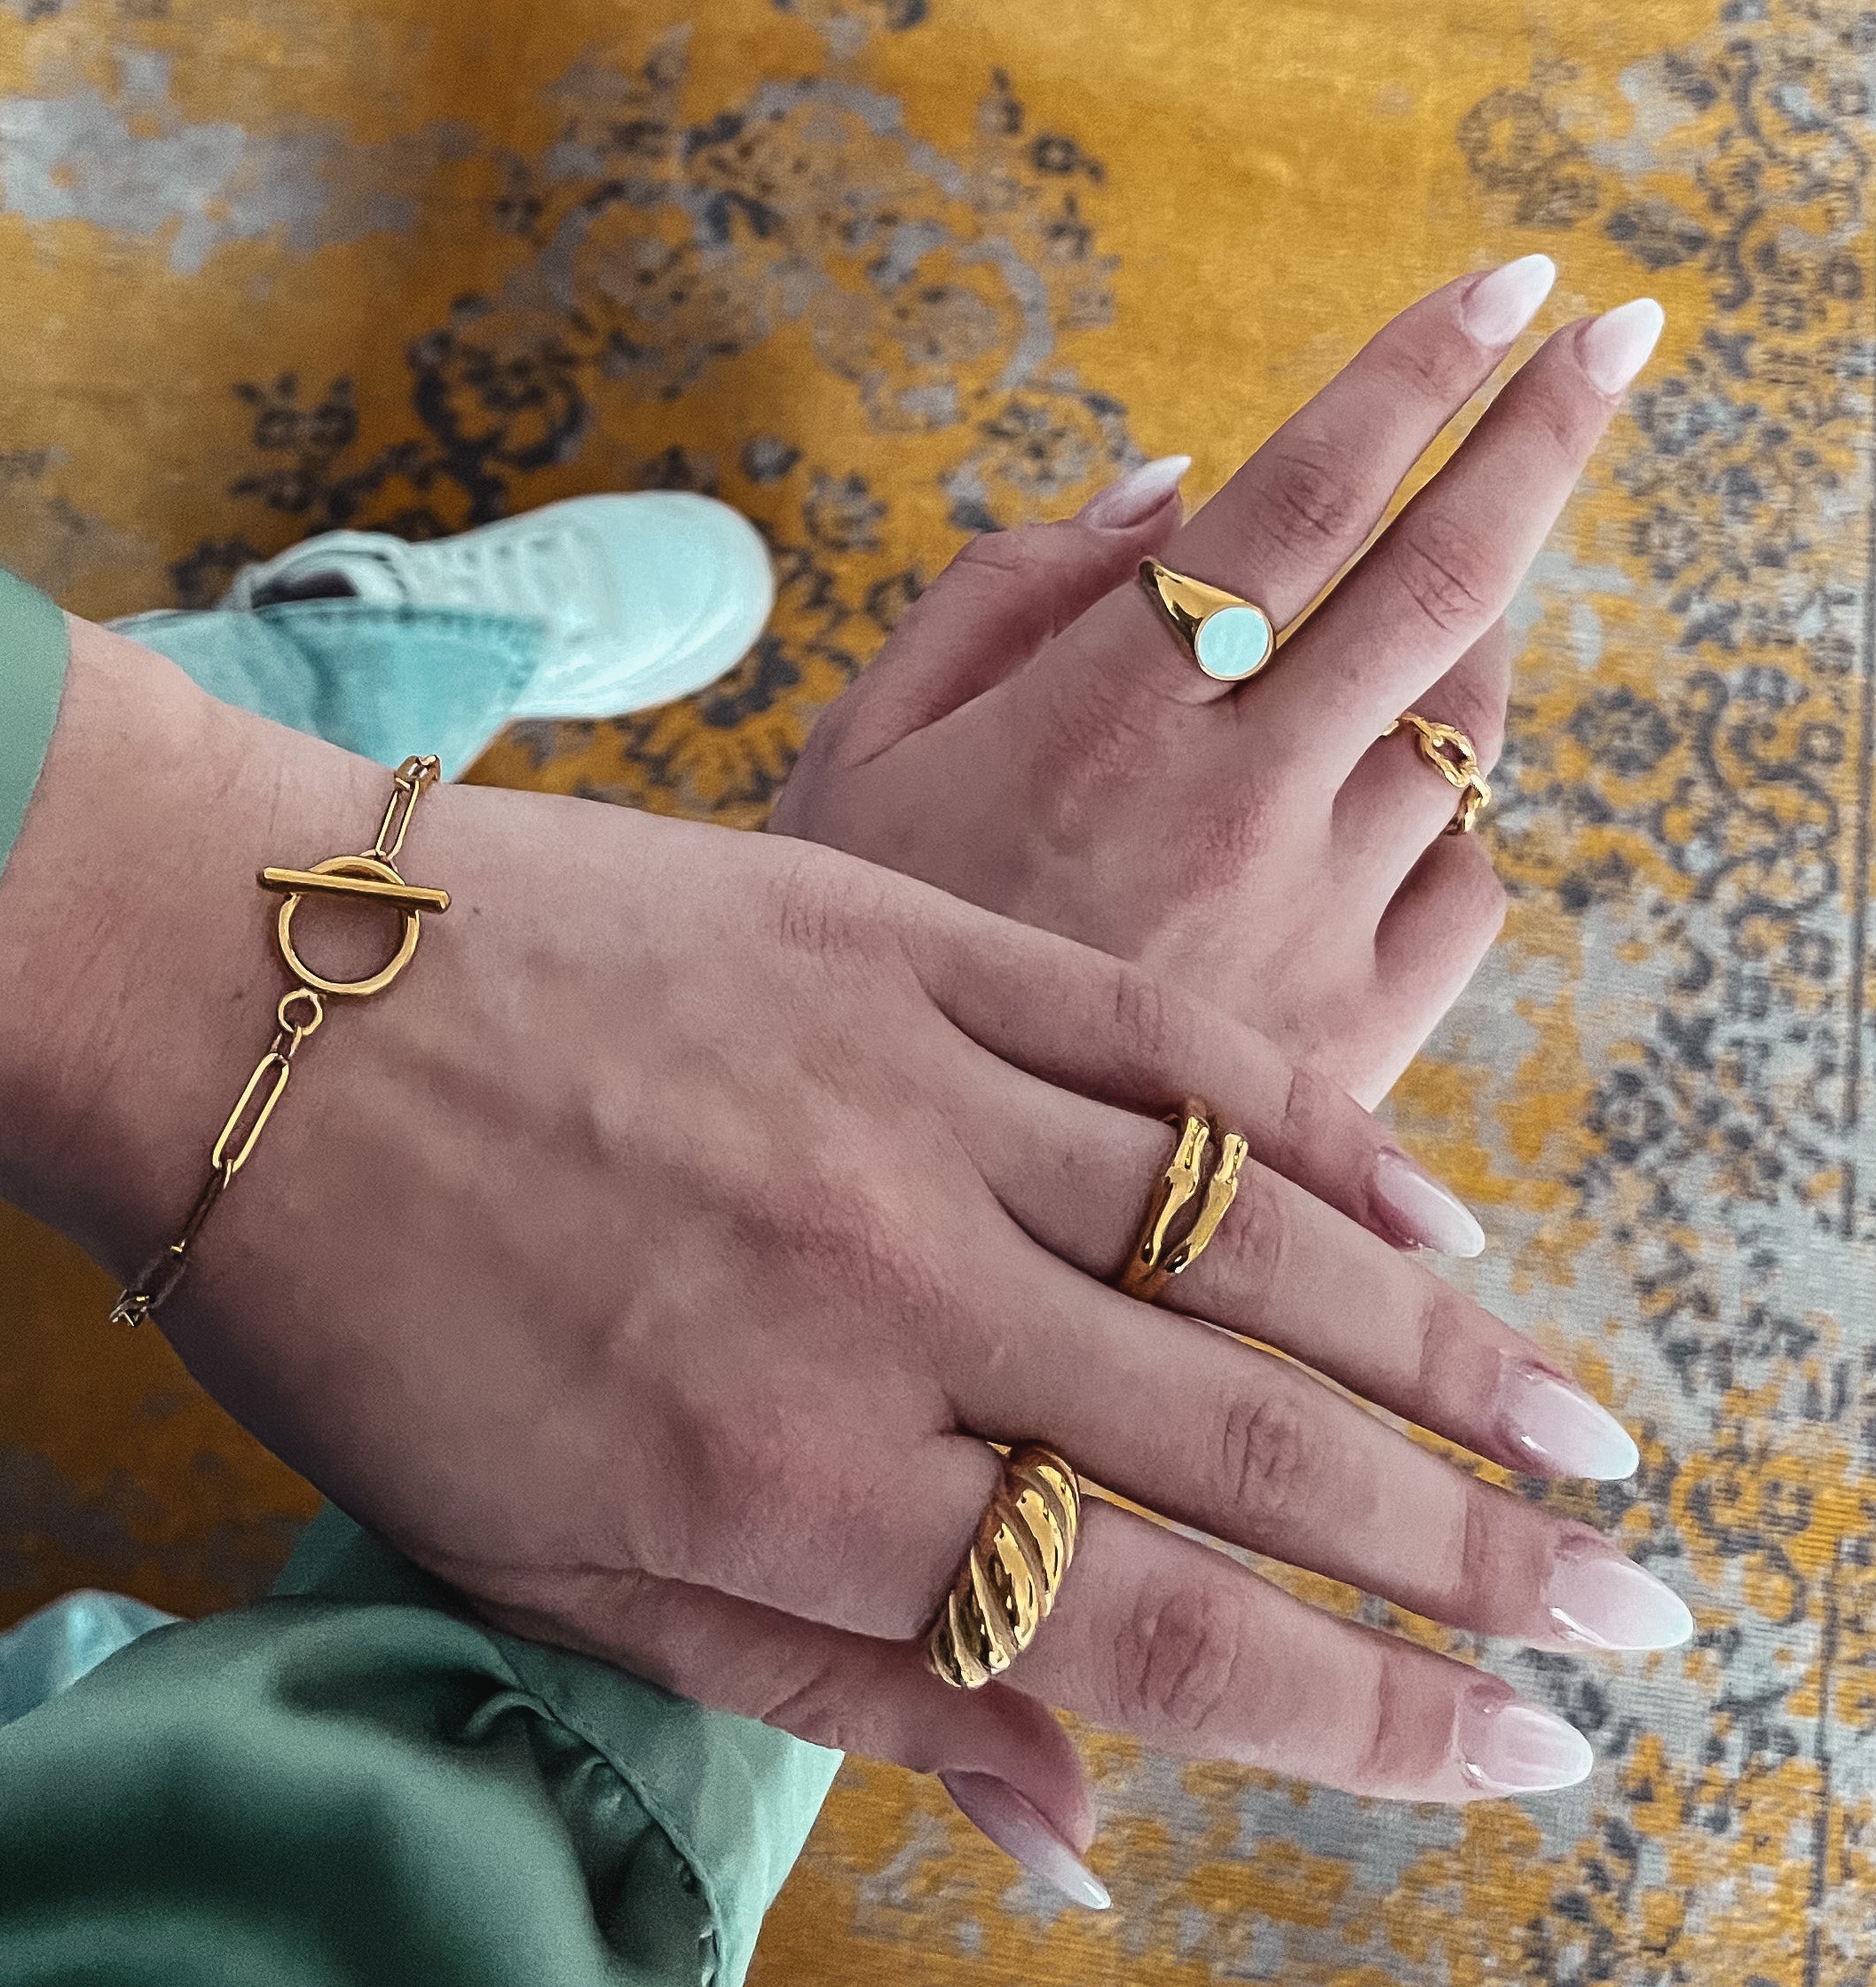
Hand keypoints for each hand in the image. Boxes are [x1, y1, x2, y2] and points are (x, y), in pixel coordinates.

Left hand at [0, 622, 1678, 1889]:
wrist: (245, 1003)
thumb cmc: (370, 1311)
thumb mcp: (548, 1573)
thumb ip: (833, 1694)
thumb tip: (1076, 1834)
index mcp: (788, 1485)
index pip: (1157, 1632)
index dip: (1372, 1709)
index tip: (1528, 1740)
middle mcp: (884, 1297)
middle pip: (1251, 1445)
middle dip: (1472, 1542)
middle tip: (1631, 1596)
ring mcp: (907, 1097)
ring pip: (1245, 1241)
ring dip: (1442, 1346)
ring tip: (1580, 1427)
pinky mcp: (899, 943)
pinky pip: (1160, 1048)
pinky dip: (1313, 1137)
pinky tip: (1425, 1207)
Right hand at [770, 257, 1662, 1106]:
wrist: (893, 1212)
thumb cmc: (858, 966)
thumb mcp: (860, 752)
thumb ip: (1004, 594)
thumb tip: (1173, 489)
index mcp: (1104, 714)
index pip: (1307, 495)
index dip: (1424, 372)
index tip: (1514, 292)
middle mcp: (1235, 807)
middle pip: (1445, 582)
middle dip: (1547, 437)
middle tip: (1611, 348)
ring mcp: (1312, 929)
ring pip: (1472, 730)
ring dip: (1476, 636)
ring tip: (1432, 609)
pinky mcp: (1355, 1042)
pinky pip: (1468, 883)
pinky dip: (1450, 819)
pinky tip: (1381, 812)